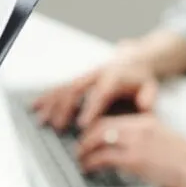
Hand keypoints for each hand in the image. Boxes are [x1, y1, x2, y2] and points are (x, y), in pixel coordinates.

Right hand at [33, 43, 159, 129]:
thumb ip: (148, 97)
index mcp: (113, 77)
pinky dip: (46, 98)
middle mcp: (95, 75)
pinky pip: (59, 87)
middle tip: (58, 127)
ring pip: (64, 88)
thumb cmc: (140, 79)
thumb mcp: (150, 86)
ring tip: (42, 121)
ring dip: (51, 105)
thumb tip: (144, 106)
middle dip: (65, 109)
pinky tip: (35, 107)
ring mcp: (84, 76)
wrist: (134, 59)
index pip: (101, 93)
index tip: (82, 124)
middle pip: (76, 89)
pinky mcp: (77, 79)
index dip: (90, 108)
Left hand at [76, 114, 185, 186]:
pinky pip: (103, 157)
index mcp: (146, 120)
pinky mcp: (134, 159)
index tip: (87, 135)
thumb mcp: (161, 136)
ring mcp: (136, 142)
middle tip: (79, 149)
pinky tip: (88, 168)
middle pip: (100, 126)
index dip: (94, 127)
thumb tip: (120, 142)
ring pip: (98, 140)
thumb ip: (142, 135)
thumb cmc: (184, 158)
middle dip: (85, 138)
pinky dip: (91, 163)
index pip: (112, 118)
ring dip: (84, 151)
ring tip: (81, 160)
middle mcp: (139, 127)